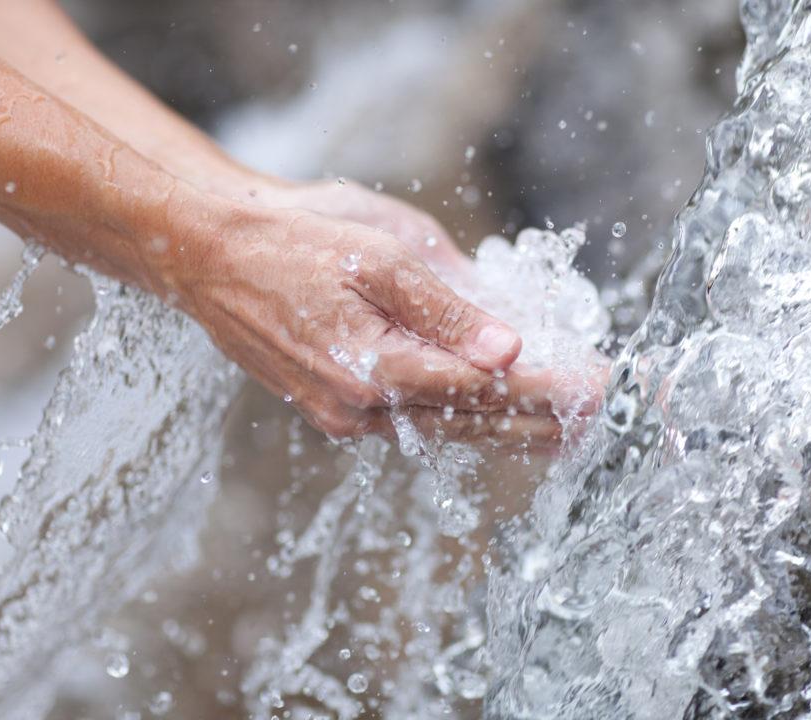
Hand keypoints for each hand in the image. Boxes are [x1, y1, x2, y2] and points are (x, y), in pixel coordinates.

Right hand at [162, 195, 571, 448]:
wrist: (210, 255)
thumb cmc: (292, 239)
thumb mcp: (377, 254)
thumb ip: (445, 308)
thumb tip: (507, 350)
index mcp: (372, 367)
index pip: (481, 388)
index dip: (545, 388)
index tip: (597, 386)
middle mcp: (358, 407)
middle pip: (469, 421)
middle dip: (540, 418)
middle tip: (599, 415)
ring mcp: (343, 415)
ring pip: (443, 430)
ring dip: (506, 429)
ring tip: (563, 434)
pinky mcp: (335, 408)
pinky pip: (412, 423)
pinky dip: (461, 421)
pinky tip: (492, 421)